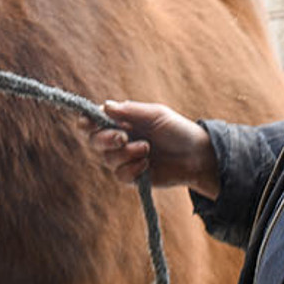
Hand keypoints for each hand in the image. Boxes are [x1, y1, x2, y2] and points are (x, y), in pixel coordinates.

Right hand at [89, 100, 220, 197]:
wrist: (197, 155)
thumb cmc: (177, 130)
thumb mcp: (156, 115)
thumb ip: (130, 111)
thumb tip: (105, 106)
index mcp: (122, 121)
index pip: (94, 121)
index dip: (87, 121)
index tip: (90, 122)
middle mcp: (119, 140)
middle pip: (94, 141)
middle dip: (105, 139)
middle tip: (123, 137)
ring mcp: (125, 159)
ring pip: (107, 159)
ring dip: (125, 154)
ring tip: (146, 149)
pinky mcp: (132, 176)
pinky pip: (120, 175)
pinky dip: (132, 169)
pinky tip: (147, 165)